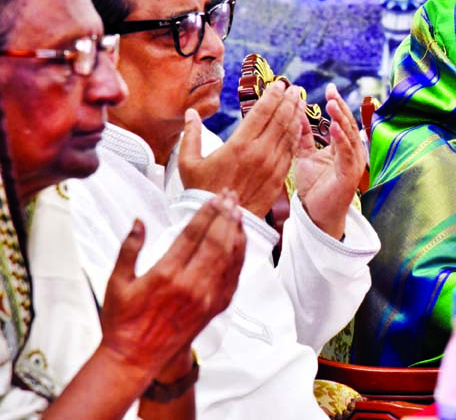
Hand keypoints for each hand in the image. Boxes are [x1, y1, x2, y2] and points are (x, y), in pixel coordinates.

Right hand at [99, 192, 245, 378]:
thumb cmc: (124, 321)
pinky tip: (240, 241)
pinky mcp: (215, 307)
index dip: (206, 213)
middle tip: (230, 196)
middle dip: (225, 215)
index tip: (214, 198)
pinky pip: (234, 276)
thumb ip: (129, 249)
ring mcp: (207, 297)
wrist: (136, 357)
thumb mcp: (116, 282)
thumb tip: (139, 222)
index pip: (193, 235)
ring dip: (236, 231)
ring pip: (229, 257)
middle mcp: (191, 285)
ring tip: (238, 212)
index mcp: (166, 275)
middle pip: (216, 241)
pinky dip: (240, 255)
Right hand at [179, 82, 302, 217]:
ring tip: (301, 101)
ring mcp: (272, 165)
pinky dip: (296, 136)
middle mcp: (259, 153)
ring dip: (296, 115)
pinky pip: (291, 151)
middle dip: (289, 101)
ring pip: (289, 134)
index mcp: (239, 145)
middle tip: (295, 88)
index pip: (261, 112)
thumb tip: (191, 113)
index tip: (279, 84)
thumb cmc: (202, 191)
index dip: (272, 96)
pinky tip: (299, 126)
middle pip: (280, 119)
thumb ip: (191, 135)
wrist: (221, 221)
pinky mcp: (279, 177)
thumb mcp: (188, 163)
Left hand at [293, 83, 367, 239]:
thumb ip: (303, 137)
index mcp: (343, 148)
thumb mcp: (305, 156)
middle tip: (331, 91)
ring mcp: (352, 164)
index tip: (330, 89)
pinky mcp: (349, 175)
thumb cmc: (315, 187)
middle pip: (347, 125)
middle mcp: (351, 153)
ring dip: (340, 119)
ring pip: (348, 137)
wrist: (317, 215)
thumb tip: (296, 114)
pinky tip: (333, 127)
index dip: (337, 105)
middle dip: (340, 107)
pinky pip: (345, 154)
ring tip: (332, 104)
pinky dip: (340, 140)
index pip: (341, 121)